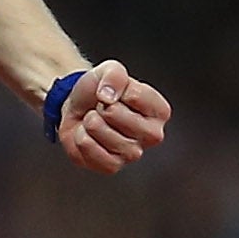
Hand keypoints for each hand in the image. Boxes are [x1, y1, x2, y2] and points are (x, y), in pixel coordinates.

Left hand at [52, 60, 169, 174]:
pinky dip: (81, 138)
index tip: (115, 93)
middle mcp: (153, 135)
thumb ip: (114, 74)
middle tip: (103, 109)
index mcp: (160, 111)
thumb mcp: (109, 70)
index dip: (115, 88)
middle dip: (102, 108)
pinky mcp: (112, 166)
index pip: (134, 96)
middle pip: (118, 116)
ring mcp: (133, 154)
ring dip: (90, 122)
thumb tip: (108, 97)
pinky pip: (90, 149)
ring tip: (95, 121)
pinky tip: (89, 135)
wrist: (78, 109)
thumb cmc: (101, 91)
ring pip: (103, 133)